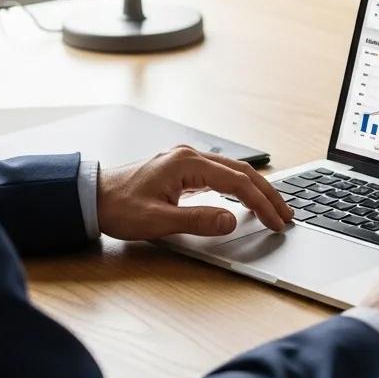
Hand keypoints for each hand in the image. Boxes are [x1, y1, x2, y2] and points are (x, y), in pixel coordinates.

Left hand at [97, 145, 293, 240]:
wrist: (91, 197)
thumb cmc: (119, 207)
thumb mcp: (158, 221)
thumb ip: (197, 220)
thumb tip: (232, 220)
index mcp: (187, 164)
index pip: (237, 182)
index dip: (261, 203)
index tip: (277, 221)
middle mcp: (190, 156)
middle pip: (242, 172)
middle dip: (267, 194)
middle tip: (287, 215)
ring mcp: (186, 161)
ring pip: (233, 172)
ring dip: (256, 189)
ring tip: (275, 208)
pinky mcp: (182, 170)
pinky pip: (220, 175)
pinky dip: (239, 187)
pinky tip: (246, 198)